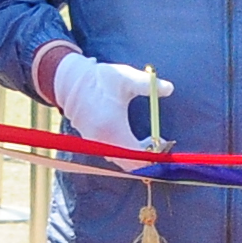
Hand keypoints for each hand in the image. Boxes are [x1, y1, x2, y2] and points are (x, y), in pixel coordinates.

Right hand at [52, 54, 171, 158]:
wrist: (72, 82)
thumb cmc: (101, 79)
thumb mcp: (126, 77)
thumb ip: (148, 84)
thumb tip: (169, 88)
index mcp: (112, 127)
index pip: (137, 155)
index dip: (153, 154)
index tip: (164, 142)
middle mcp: (101, 141)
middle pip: (130, 164)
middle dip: (147, 158)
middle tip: (159, 143)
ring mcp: (94, 144)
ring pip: (120, 162)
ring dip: (136, 156)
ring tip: (149, 141)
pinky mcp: (91, 143)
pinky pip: (112, 157)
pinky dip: (125, 154)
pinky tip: (135, 141)